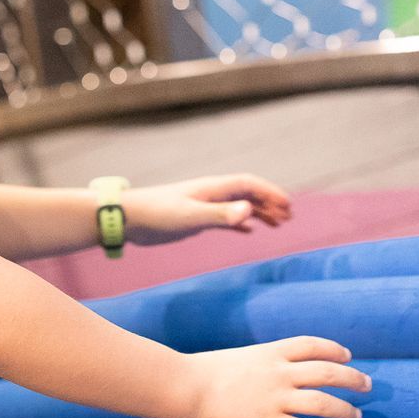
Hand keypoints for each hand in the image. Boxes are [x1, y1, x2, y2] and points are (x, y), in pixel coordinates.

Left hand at [123, 174, 291, 246]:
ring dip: (259, 212)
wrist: (129, 218)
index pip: (249, 185)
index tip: (288, 206)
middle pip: (248, 194)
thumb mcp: (191, 217)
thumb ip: (220, 215)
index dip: (270, 193)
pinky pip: (225, 218)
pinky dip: (240, 223)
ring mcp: (204, 205)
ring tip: (277, 224)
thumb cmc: (158, 214)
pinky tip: (248, 232)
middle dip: (270, 202)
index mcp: (213, 188)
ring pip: (239, 205)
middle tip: (288, 217)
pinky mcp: (195, 218)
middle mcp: (212, 194)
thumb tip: (250, 212)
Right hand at [177, 336, 370, 417]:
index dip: (334, 349)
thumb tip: (273, 377)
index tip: (348, 355)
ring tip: (356, 416)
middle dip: (351, 378)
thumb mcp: (239, 358)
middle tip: (367, 384)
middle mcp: (279, 373)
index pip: (311, 345)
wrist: (188, 387)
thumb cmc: (204, 374)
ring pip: (323, 402)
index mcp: (271, 353)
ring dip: (344, 409)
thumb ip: (260, 366)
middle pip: (327, 371)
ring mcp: (276, 398)